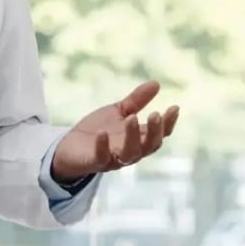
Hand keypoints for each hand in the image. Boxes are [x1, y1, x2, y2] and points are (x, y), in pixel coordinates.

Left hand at [51, 81, 180, 185]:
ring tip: (132, 118)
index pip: (160, 134)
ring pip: (130, 154)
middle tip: (155, 114)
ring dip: (133, 137)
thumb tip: (156, 83)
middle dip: (155, 131)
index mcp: (138, 139)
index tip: (174, 107)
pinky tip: (103, 133)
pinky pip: (101, 157)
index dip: (169, 123)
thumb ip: (136, 101)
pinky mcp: (94, 162)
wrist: (70, 147)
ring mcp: (113, 158)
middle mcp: (130, 151)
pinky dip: (103, 147)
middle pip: (150, 146)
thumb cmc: (99, 130)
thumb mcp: (118, 111)